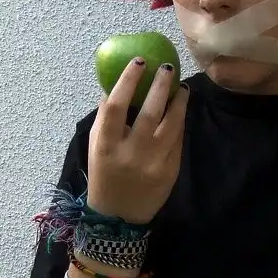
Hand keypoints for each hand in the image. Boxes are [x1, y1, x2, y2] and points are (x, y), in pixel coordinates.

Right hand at [86, 58, 189, 224]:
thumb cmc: (104, 175)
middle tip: (167, 67)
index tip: (139, 61)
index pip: (117, 104)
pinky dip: (180, 122)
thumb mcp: (95, 147)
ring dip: (178, 101)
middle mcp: (132, 152)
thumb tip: (116, 87)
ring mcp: (154, 162)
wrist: (118, 216)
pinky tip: (180, 110)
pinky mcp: (171, 170)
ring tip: (181, 87)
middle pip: (150, 110)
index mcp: (107, 145)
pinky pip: (178, 139)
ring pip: (172, 124)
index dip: (128, 79)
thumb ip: (105, 119)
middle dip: (161, 84)